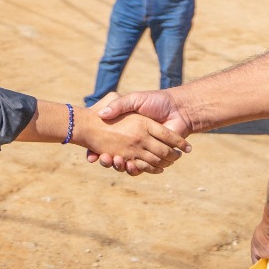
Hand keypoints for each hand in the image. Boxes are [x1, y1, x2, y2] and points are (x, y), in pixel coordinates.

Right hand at [71, 104, 187, 175]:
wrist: (178, 108)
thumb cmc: (155, 101)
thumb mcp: (133, 99)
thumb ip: (118, 104)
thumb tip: (101, 114)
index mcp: (127, 130)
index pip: (107, 141)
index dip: (97, 150)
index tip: (91, 155)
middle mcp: (134, 141)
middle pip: (115, 156)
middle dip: (107, 160)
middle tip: (103, 158)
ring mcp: (144, 150)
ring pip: (127, 164)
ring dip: (120, 166)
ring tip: (115, 160)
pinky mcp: (155, 157)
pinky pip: (143, 168)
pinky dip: (136, 169)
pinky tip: (130, 165)